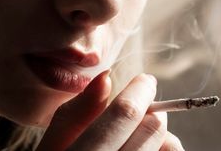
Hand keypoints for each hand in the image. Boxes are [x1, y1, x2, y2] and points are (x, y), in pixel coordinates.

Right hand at [37, 72, 184, 150]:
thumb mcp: (51, 149)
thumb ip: (76, 113)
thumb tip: (107, 77)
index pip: (124, 115)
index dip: (140, 90)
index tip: (145, 81)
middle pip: (153, 129)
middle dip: (151, 112)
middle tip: (141, 113)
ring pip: (169, 148)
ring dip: (160, 137)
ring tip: (141, 141)